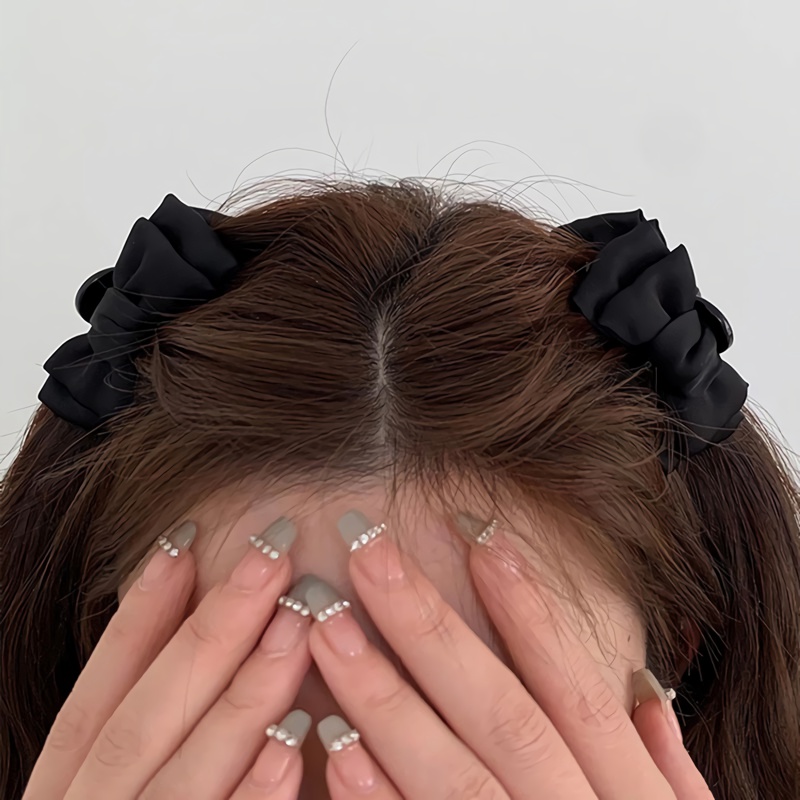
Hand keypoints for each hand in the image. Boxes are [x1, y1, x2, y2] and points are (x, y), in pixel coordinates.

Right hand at [22, 520, 312, 799]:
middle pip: (142, 721)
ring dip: (243, 698)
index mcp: (65, 793)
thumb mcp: (124, 783)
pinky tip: (293, 741)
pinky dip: (252, 796)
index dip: (137, 616)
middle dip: (210, 633)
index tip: (183, 541)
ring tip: (295, 624)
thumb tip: (209, 624)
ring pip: (182, 775)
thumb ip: (155, 728)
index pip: (93, 698)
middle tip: (271, 558)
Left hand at [307, 516, 714, 798]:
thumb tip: (643, 688)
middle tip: (367, 555)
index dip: (529, 610)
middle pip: (500, 714)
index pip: (574, 688)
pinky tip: (332, 747)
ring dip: (387, 699)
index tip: (479, 536)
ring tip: (328, 626)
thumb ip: (665, 770)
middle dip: (431, 628)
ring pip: (453, 778)